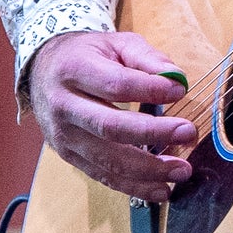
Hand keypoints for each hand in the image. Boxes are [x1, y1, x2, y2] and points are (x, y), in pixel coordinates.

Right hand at [28, 29, 197, 202]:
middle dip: (154, 133)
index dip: (150, 90)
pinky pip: (103, 176)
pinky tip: (161, 189)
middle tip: (188, 133)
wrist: (43, 71)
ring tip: (181, 170)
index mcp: (74, 70)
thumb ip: (146, 57)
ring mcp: (63, 136)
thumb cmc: (88, 55)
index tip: (180, 91)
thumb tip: (177, 77)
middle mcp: (64, 106)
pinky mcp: (69, 156)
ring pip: (107, 159)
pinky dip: (134, 187)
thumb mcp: (115, 43)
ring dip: (148, 169)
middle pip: (111, 127)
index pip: (115, 84)